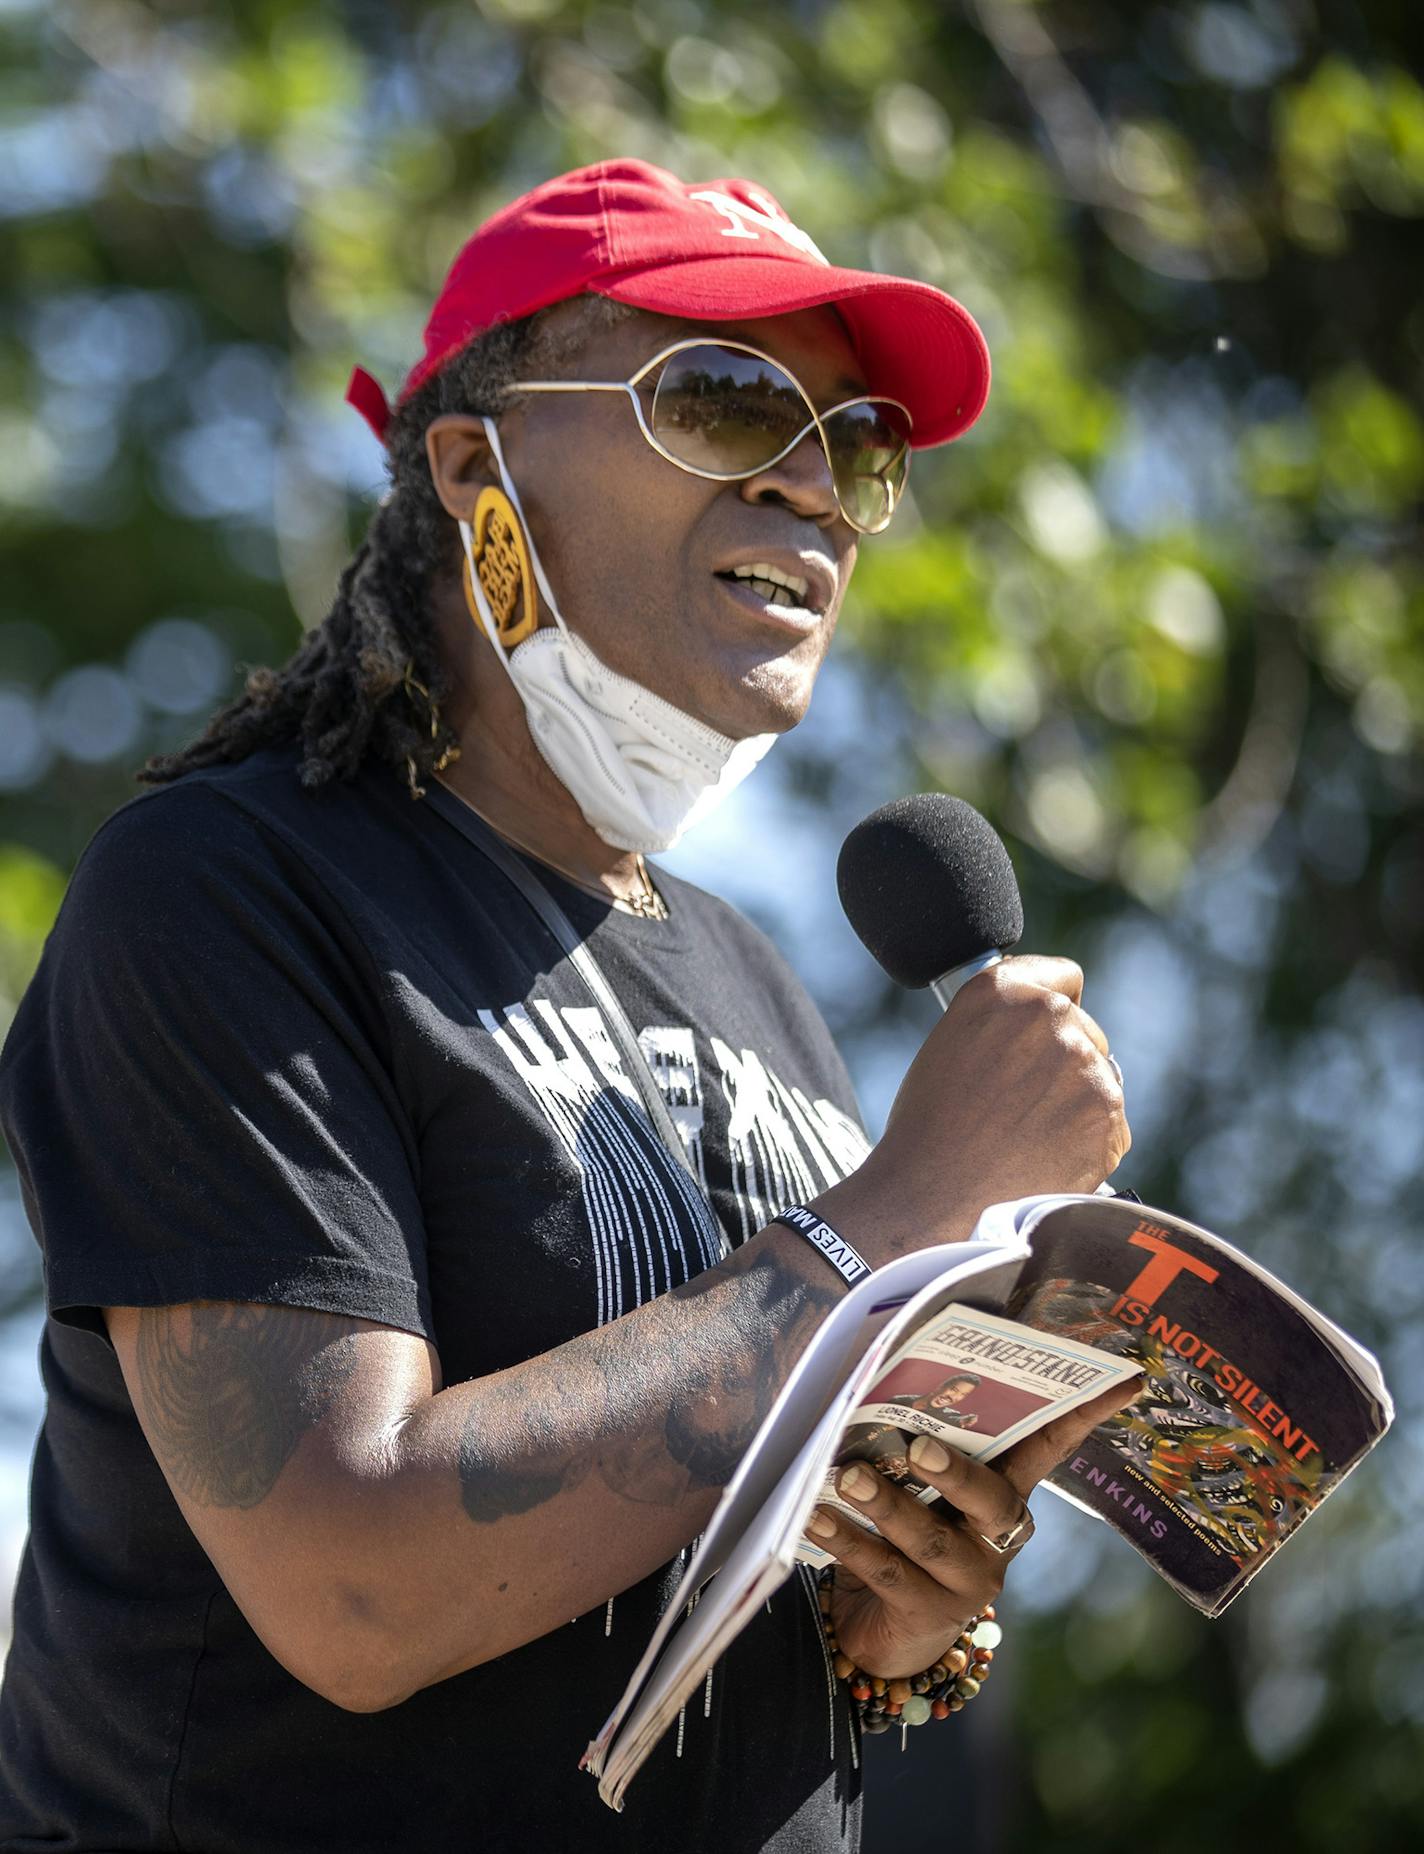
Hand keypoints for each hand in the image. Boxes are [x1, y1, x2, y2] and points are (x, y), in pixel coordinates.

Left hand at [805, 1382, 1133, 1678]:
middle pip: (991, 1502)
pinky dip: (846, 1541)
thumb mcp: (922, 1489)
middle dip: (956, 1472)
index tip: (1121, 1379)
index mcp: (1005, 1495)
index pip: (1048, 1447)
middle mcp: (996, 1539)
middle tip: (917, 1445)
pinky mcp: (927, 1615)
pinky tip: (815, 1517)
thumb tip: (882, 1375)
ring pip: (928, 1540)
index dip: (1082, 1415)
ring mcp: (966, 1582)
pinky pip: (884, 1573)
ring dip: (885, 1506)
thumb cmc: (906, 1535)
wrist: (887, 1632)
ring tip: (846, 1476)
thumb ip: (920, 1446)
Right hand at [822, 955, 1129, 1259]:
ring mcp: (1085, 1064)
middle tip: (1021, 1105)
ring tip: (1027, 1138)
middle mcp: (1050, 1016)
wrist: (932, 1198)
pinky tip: (1045, 1160)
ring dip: (1075, 1103)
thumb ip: (1000, 1022)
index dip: (1054, 1004)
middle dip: (1062, 1062)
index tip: (1043, 1034)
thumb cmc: (928, 1128)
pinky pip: (1109, 1123)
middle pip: (1083, 1030)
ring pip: (1098, 1078)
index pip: (1062, 976)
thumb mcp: (950, 1044)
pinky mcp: (1107, 1113)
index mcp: (1002, 991)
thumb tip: (1038, 1023)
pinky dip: (1088, 1142)